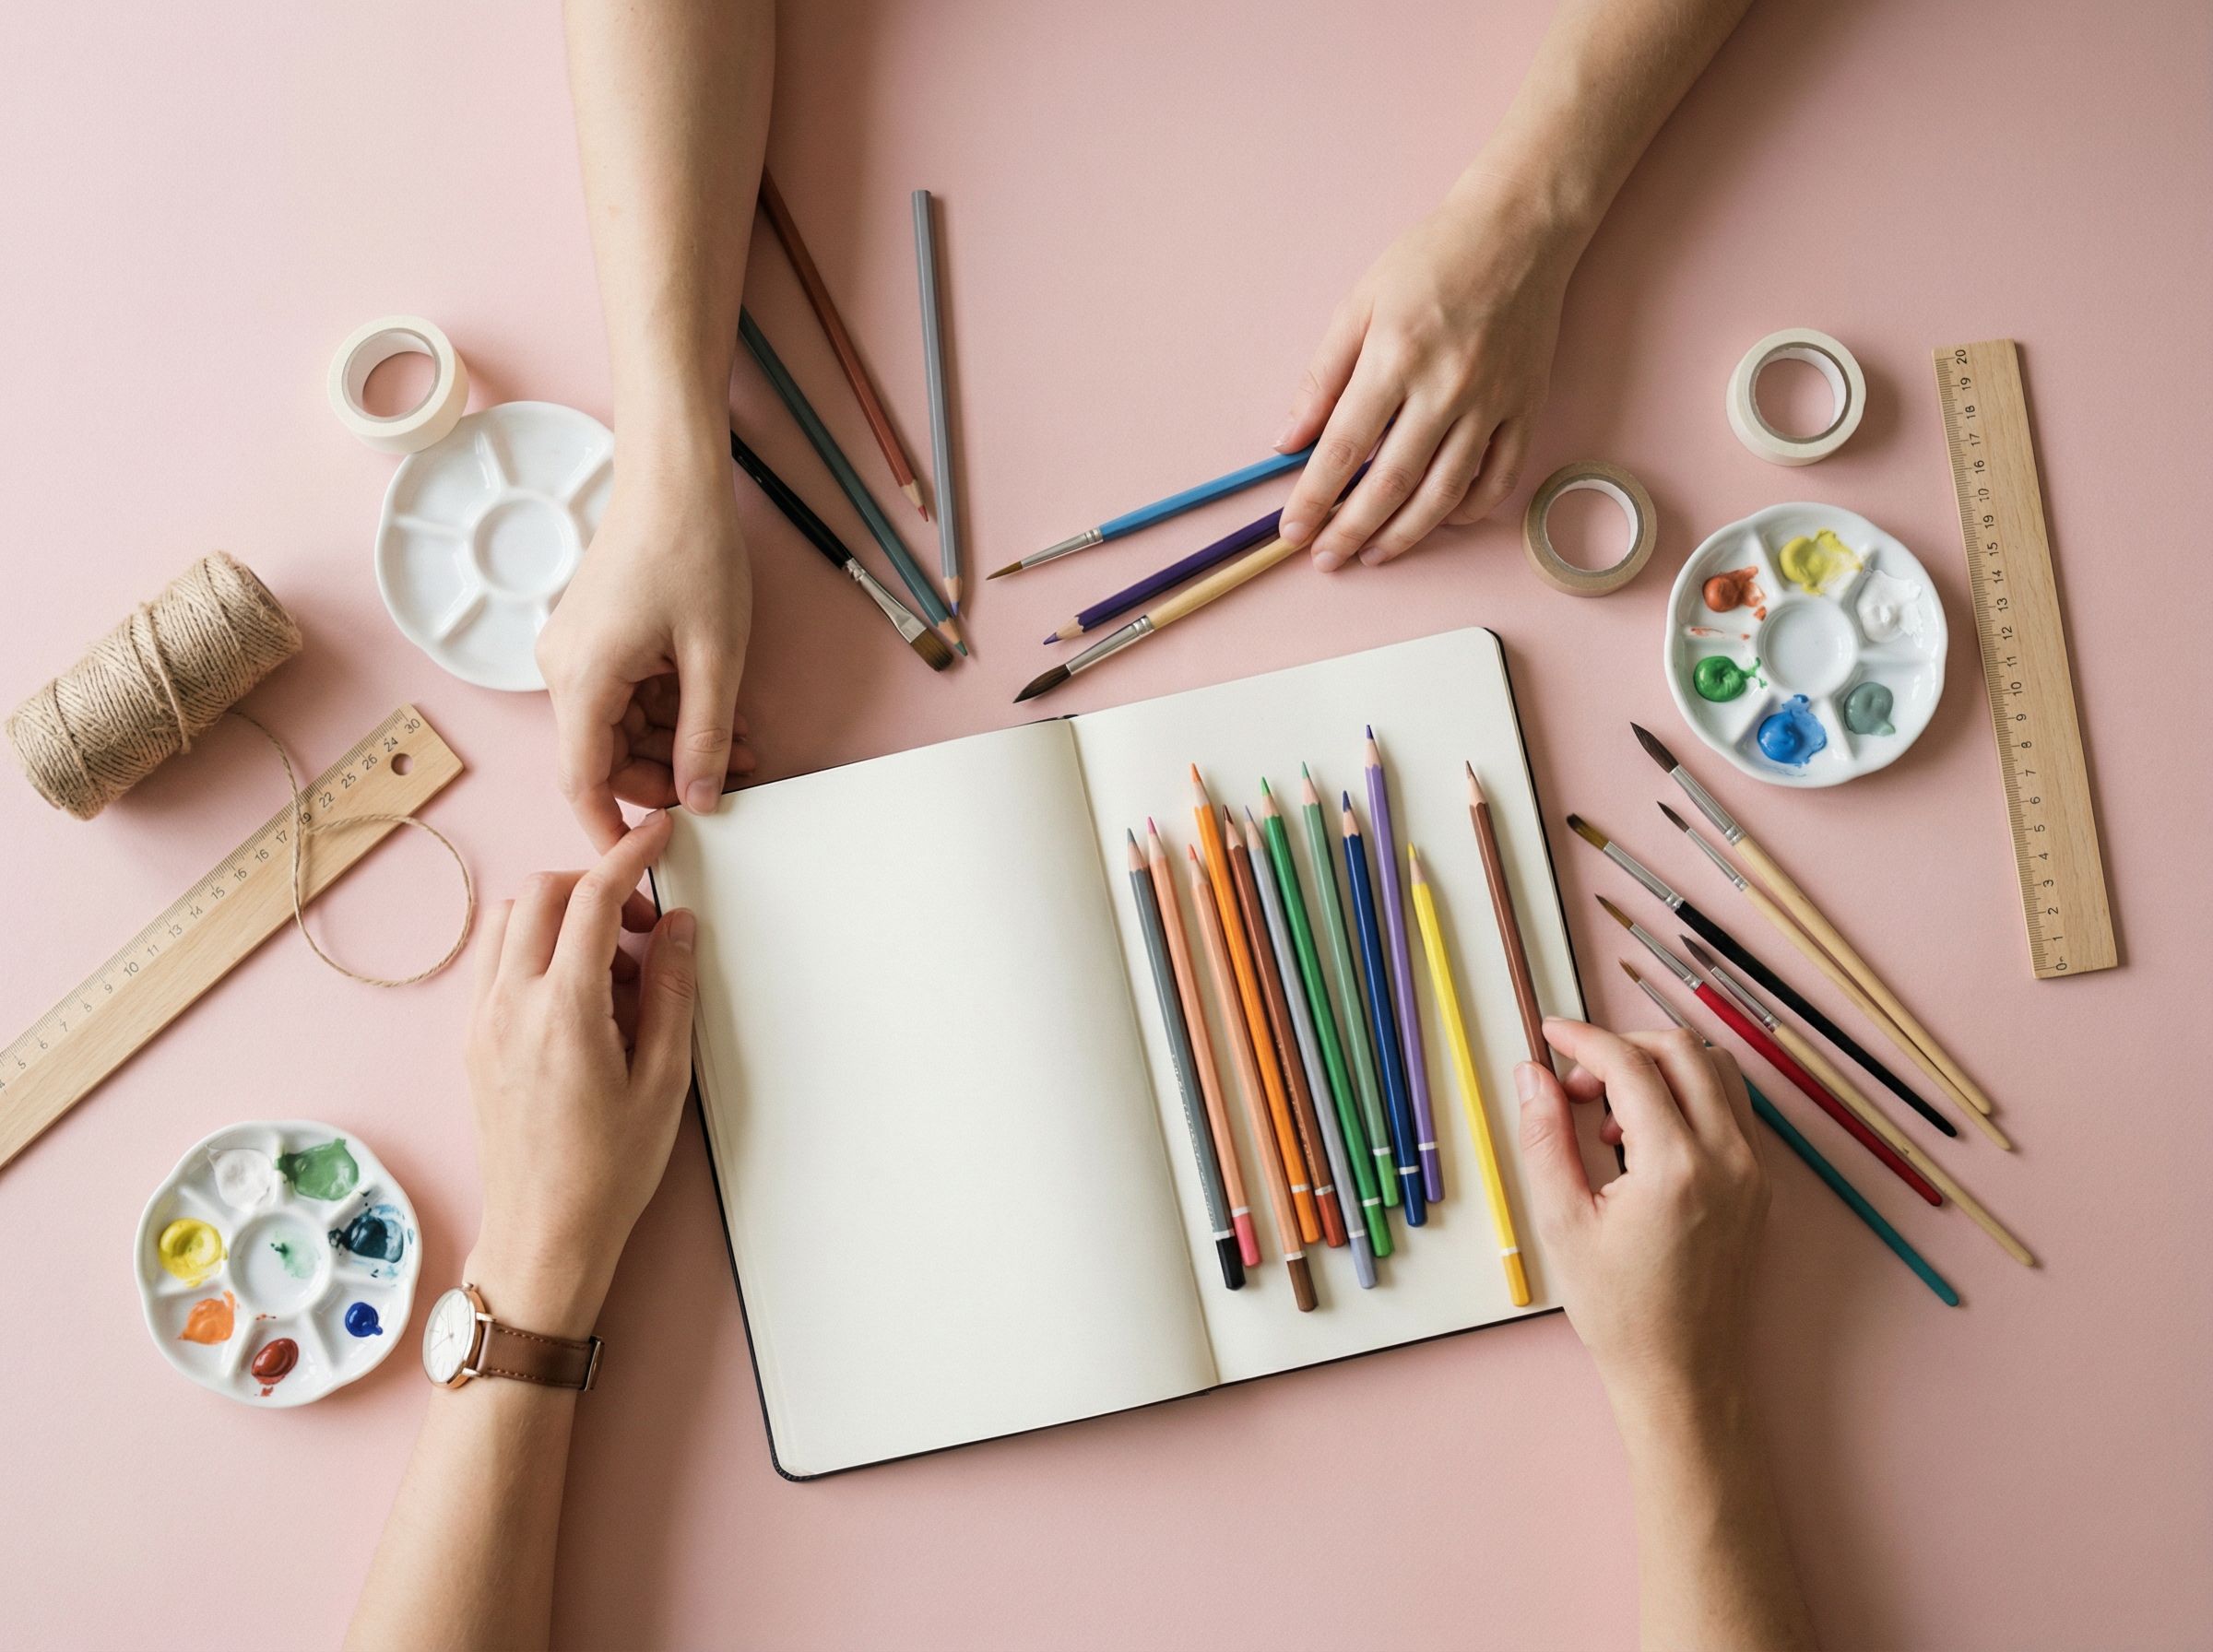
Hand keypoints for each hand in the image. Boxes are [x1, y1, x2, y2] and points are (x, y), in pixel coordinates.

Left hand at [464, 811, 696, 1336]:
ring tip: (610, 968)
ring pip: (507, 921)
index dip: (629, 856)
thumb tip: (677, 926)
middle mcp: (509, 1005)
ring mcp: (481, 1022)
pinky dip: (533, 950)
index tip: (658, 837)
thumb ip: (672, 991)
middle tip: (642, 927)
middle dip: (593, 887)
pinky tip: (577, 996)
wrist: (544, 1235)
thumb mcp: (665, 1079)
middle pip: (538, 893)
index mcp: (563, 1010)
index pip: (590, 898)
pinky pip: (494, 962)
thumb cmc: (609, 1171)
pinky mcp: (472, 1041)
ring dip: (558, 916)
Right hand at [536, 445, 756, 850]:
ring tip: (744, 744)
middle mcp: (564, 670)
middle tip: (733, 782)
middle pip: (605, 757)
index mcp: (582, 680)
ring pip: (621, 728)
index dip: (611, 829)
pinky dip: (670, 710)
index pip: (583, 782)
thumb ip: (706, 736)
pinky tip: (720, 712)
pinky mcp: (596, 639)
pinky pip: (627, 696)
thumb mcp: (716, 658)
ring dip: (678, 742)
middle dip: (668, 777)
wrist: (674, 479)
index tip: (646, 859)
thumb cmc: (692, 551)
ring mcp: (577, 653)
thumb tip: (703, 799)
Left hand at [1275, 180, 1576, 569]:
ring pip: (1445, 493)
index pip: (1343, 447)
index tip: (1293, 531)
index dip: (1314, 498)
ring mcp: (1492, 402)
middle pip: (1391, 482)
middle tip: (1326, 559)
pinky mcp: (1526, 408)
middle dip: (1352, 530)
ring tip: (1373, 554)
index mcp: (1395, 357)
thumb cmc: (1431, 261)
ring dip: (1404, 535)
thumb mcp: (1358, 304)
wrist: (1518, 231)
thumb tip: (1288, 441)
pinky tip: (1438, 520)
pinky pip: (1498, 478)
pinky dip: (1468, 510)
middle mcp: (1446, 387)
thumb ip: (1321, 377)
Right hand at [1516, 1018, 1768, 1411]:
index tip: (1550, 1035)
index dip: (1584, 1039)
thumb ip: (1544, 1136)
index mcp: (1677, 1167)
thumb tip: (1533, 1073)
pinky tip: (1644, 1139)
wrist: (1683, 1373)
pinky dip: (1686, 1097)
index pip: (1632, 1064)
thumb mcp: (1562, 1222)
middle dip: (1622, 1047)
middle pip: (1684, 1050)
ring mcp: (1753, 1170)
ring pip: (1716, 1070)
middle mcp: (1729, 1158)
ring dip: (1660, 1068)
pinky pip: (1729, 1108)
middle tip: (1576, 1084)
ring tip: (1611, 1114)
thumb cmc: (1619, 1310)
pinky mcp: (1759, 1184)